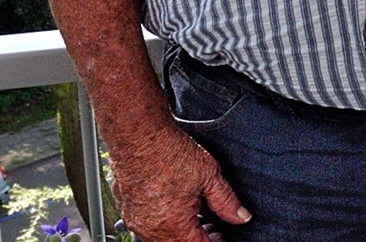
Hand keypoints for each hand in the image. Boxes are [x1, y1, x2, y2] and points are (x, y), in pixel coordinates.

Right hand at [107, 124, 249, 240]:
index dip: (214, 241)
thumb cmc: (169, 153)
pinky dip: (160, 219)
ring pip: (160, 236)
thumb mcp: (209, 176)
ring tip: (192, 212)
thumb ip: (226, 201)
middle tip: (210, 225)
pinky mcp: (125, 206)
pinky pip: (144, 223)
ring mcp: (134, 219)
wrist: (138, 134)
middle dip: (196, 237)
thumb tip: (241, 217)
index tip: (221, 234)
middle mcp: (150, 228)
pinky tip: (170, 202)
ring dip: (178, 229)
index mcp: (173, 226)